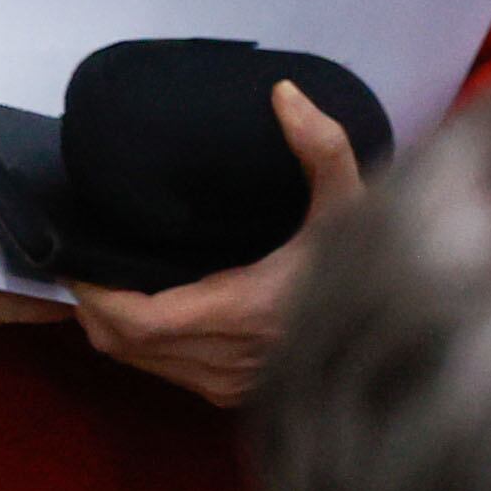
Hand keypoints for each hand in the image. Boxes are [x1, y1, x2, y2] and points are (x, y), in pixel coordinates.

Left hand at [65, 82, 368, 407]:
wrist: (408, 347)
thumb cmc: (376, 273)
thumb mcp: (355, 203)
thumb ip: (322, 146)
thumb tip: (283, 94)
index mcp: (242, 313)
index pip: (137, 321)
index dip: (97, 294)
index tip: (82, 258)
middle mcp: (228, 361)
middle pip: (123, 346)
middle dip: (95, 307)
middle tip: (87, 260)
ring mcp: (230, 386)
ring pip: (141, 363)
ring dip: (117, 328)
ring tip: (110, 278)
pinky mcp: (236, 396)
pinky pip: (166, 372)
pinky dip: (144, 344)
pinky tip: (154, 306)